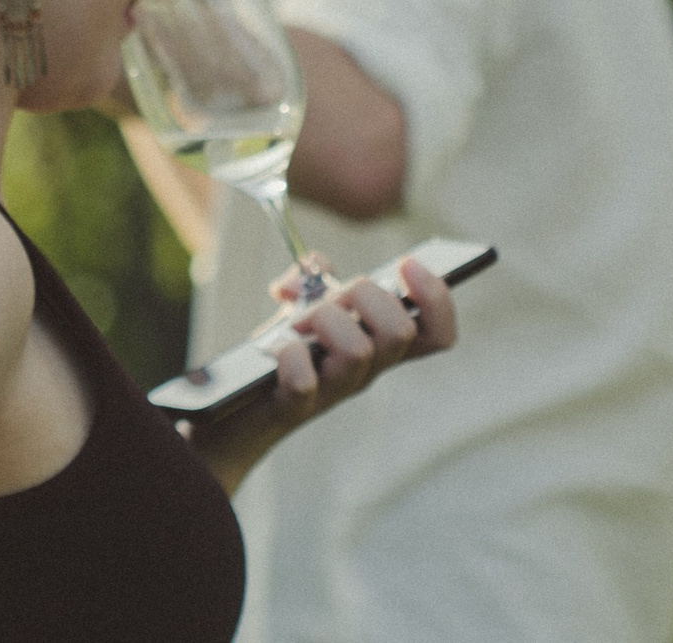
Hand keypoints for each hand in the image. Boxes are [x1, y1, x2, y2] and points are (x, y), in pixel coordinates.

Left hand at [189, 258, 458, 492]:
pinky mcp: (293, 407)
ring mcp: (333, 392)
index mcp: (378, 345)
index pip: (437, 334)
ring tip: (298, 322)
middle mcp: (365, 372)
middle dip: (366, 295)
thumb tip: (314, 270)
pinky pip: (304, 382)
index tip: (408, 264)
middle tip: (331, 297)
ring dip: (325, 319)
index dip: (436, 298)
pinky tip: (278, 348)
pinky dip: (290, 355)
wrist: (235, 409)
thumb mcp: (303, 306)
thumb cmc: (280, 351)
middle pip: (400, 332)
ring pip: (358, 352)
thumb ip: (314, 276)